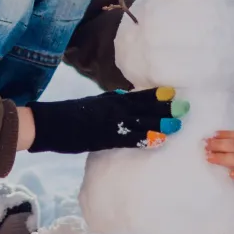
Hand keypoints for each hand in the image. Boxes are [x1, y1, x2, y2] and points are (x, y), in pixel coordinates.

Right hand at [26, 87, 188, 154]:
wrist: (48, 123)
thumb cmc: (69, 114)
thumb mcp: (93, 103)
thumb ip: (111, 101)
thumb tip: (127, 97)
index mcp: (110, 99)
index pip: (138, 96)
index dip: (156, 95)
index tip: (173, 92)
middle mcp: (112, 108)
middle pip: (144, 107)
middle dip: (165, 108)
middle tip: (185, 107)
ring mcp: (110, 122)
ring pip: (140, 122)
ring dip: (160, 123)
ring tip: (178, 124)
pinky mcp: (105, 138)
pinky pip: (129, 139)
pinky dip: (144, 139)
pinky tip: (158, 140)